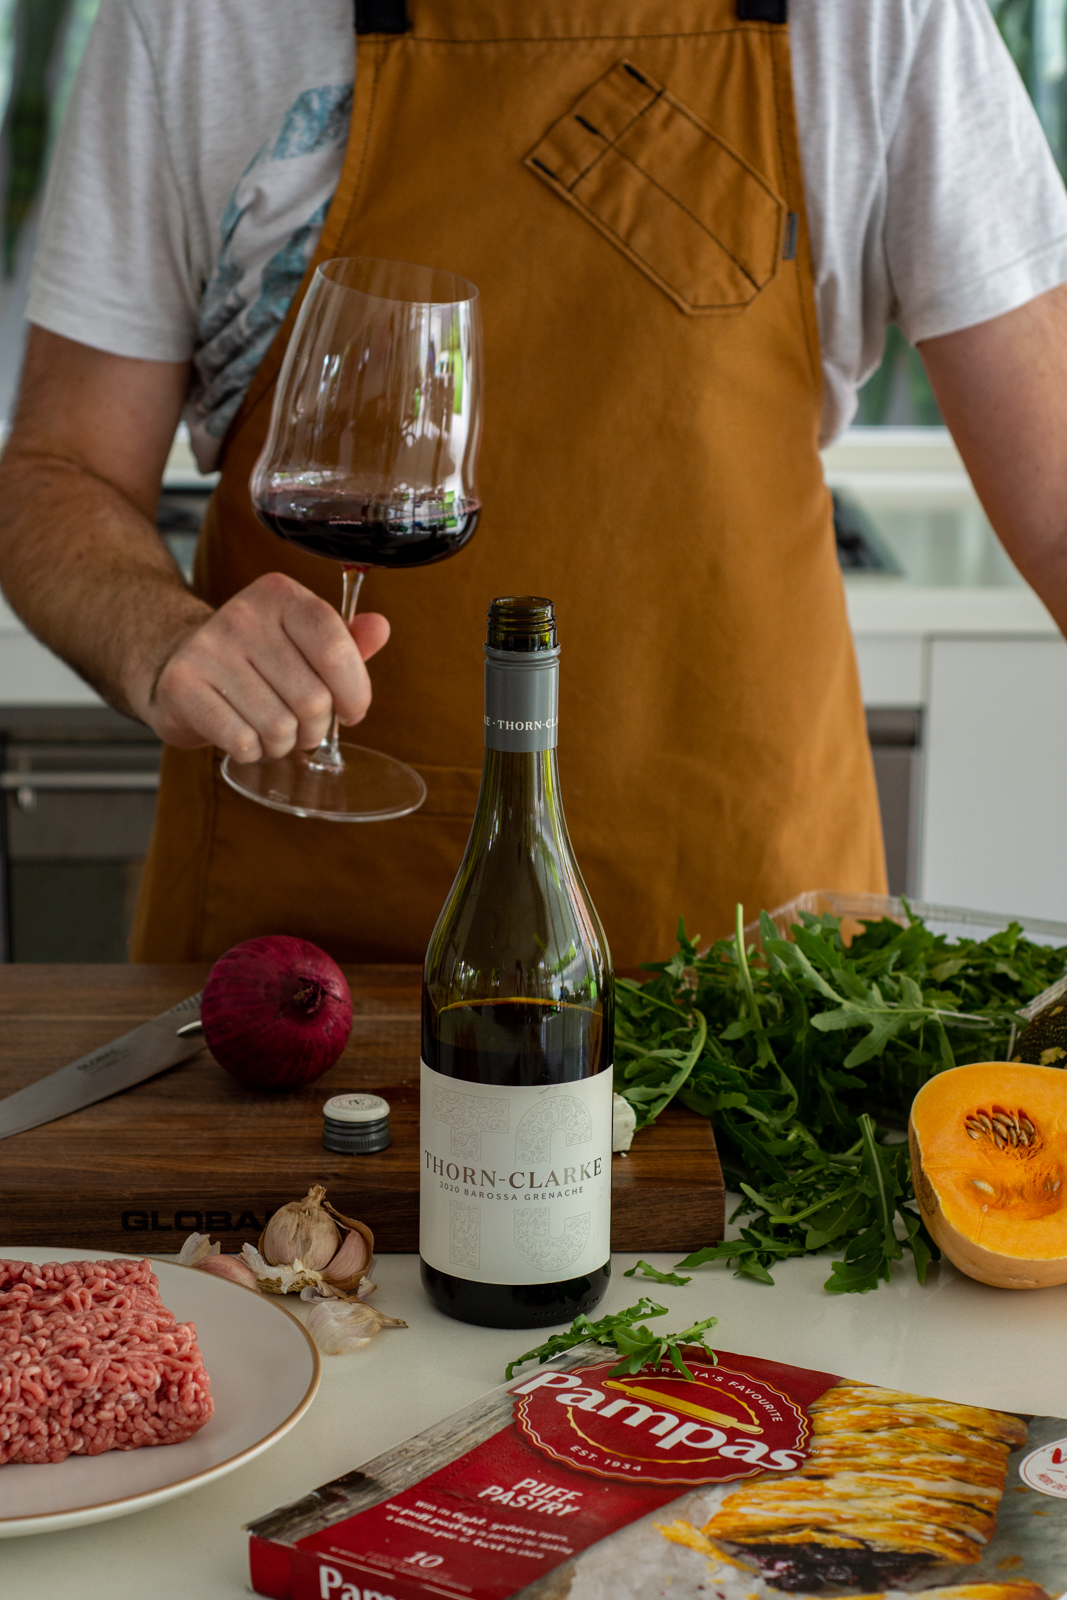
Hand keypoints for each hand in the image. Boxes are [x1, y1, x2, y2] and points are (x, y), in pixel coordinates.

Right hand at [144, 572, 390, 760]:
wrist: (177, 660)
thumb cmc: (256, 658)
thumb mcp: (303, 641)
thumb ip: (346, 641)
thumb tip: (380, 628)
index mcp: (280, 596)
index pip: (335, 650)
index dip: (354, 692)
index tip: (351, 710)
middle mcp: (243, 615)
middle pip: (312, 698)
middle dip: (317, 727)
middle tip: (304, 725)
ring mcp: (208, 648)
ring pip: (279, 727)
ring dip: (283, 743)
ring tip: (271, 729)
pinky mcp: (182, 684)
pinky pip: (242, 741)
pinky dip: (251, 751)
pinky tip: (243, 736)